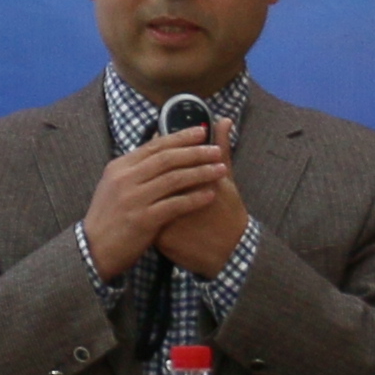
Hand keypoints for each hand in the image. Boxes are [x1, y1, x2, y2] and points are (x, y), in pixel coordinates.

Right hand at [82, 128, 229, 285]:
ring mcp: (134, 199)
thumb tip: (157, 139)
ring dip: (201, 172)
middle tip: (216, 150)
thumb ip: (135, 165)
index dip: (180, 137)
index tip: (201, 131)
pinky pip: (175, 204)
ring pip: (174, 179)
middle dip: (195, 152)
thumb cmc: (109, 217)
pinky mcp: (143, 220)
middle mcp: (126, 179)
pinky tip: (211, 195)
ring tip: (221, 169)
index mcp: (119, 167)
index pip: (154, 145)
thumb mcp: (114, 185)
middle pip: (167, 158)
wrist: (93, 249)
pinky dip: (194, 198)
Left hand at [155, 137, 252, 279]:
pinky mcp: (160, 238)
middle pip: (153, 179)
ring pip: (146, 201)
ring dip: (148, 196)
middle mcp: (175, 197)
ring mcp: (165, 218)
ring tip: (154, 196)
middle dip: (152, 175)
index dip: (165, 153)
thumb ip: (222, 148)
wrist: (229, 254)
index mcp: (191, 180)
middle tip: (156, 177)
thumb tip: (224, 120)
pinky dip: (147, 217)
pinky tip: (150, 215)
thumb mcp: (226, 179)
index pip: (167, 159)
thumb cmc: (230, 215)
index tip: (165, 149)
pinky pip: (145, 223)